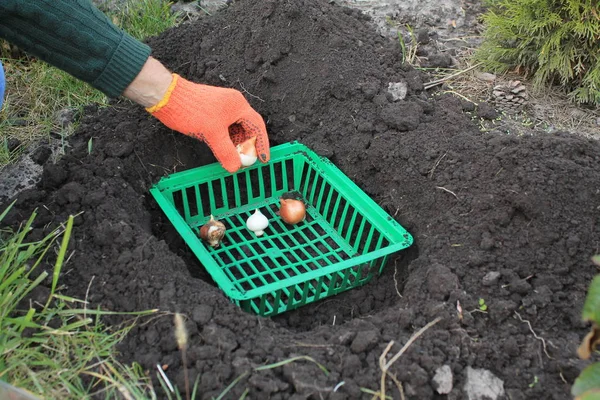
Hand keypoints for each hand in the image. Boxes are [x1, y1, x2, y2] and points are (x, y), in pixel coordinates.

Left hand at [146, 74, 268, 171]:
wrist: (167, 96)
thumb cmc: (191, 110)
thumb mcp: (212, 134)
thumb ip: (226, 152)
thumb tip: (235, 167)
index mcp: (238, 105)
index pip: (257, 126)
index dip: (262, 143)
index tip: (264, 158)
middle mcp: (232, 104)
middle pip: (247, 128)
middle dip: (247, 146)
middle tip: (246, 161)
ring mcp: (220, 107)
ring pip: (234, 129)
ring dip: (235, 144)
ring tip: (233, 158)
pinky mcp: (210, 112)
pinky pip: (223, 128)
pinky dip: (225, 140)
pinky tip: (221, 150)